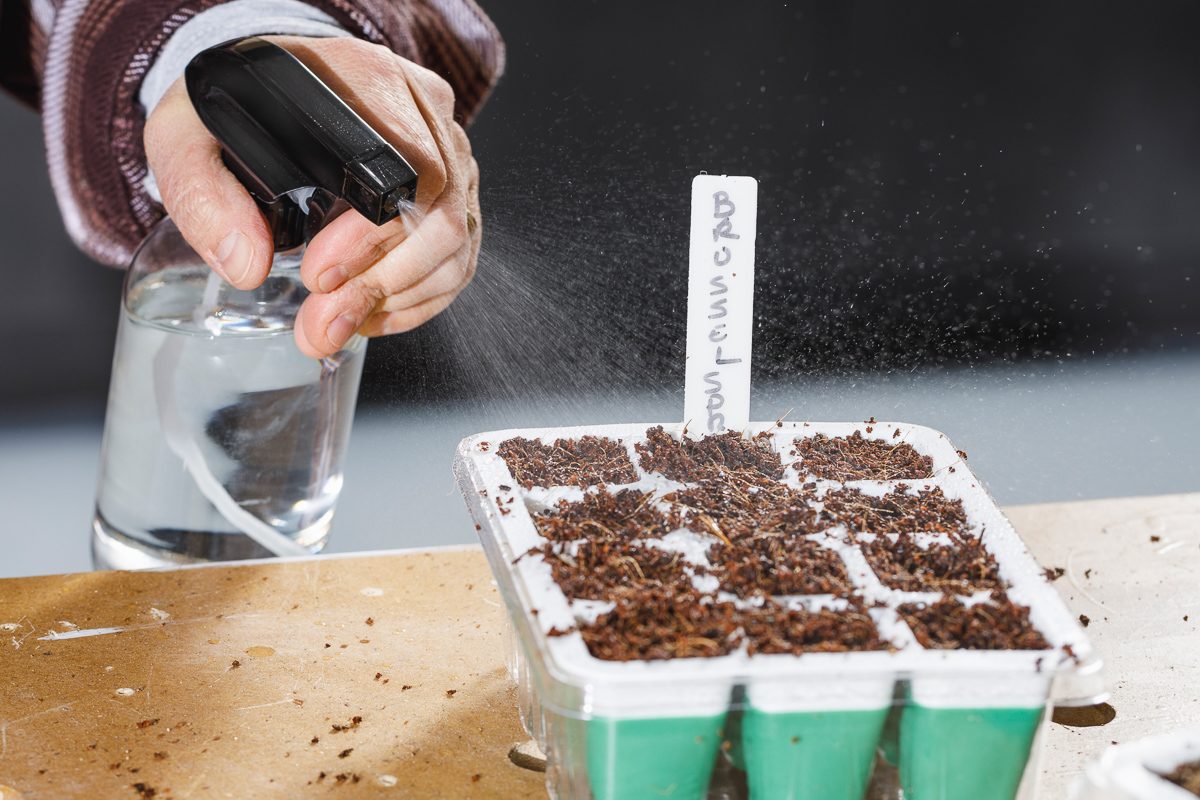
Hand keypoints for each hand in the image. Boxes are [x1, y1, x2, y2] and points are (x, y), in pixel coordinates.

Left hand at [144, 36, 480, 357]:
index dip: (373, 235)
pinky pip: (457, 262)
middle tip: (322, 322)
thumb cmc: (233, 107)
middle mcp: (426, 116)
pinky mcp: (454, 194)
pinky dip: (416, 301)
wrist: (264, 91)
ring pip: (455, 247)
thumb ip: (203, 195)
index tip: (319, 274)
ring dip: (399, 300)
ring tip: (336, 323)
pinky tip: (370, 313)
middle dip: (381, 285)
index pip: (409, 170)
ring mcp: (449, 156)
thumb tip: (247, 265)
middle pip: (441, 218)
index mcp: (373, 84)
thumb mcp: (187, 136)